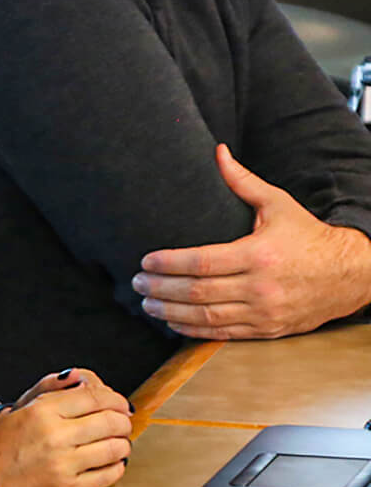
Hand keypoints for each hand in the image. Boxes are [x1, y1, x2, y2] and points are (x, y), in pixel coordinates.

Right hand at [0, 368, 130, 486]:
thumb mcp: (17, 407)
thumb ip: (50, 388)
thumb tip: (79, 377)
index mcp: (42, 411)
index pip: (95, 397)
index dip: (115, 398)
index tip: (119, 402)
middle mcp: (55, 436)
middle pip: (111, 421)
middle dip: (123, 419)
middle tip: (122, 421)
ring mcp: (63, 464)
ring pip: (115, 448)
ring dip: (122, 443)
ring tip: (117, 441)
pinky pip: (108, 476)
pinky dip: (117, 466)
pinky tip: (111, 461)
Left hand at [133, 145, 370, 339]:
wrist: (351, 274)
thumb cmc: (309, 236)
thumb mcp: (278, 204)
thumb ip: (242, 181)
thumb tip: (218, 152)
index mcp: (258, 255)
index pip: (202, 262)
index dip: (169, 264)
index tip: (146, 261)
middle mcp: (259, 287)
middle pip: (198, 292)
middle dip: (161, 289)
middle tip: (137, 283)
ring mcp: (263, 312)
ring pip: (206, 317)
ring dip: (170, 312)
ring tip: (146, 304)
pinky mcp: (266, 330)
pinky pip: (222, 334)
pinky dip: (193, 330)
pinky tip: (172, 321)